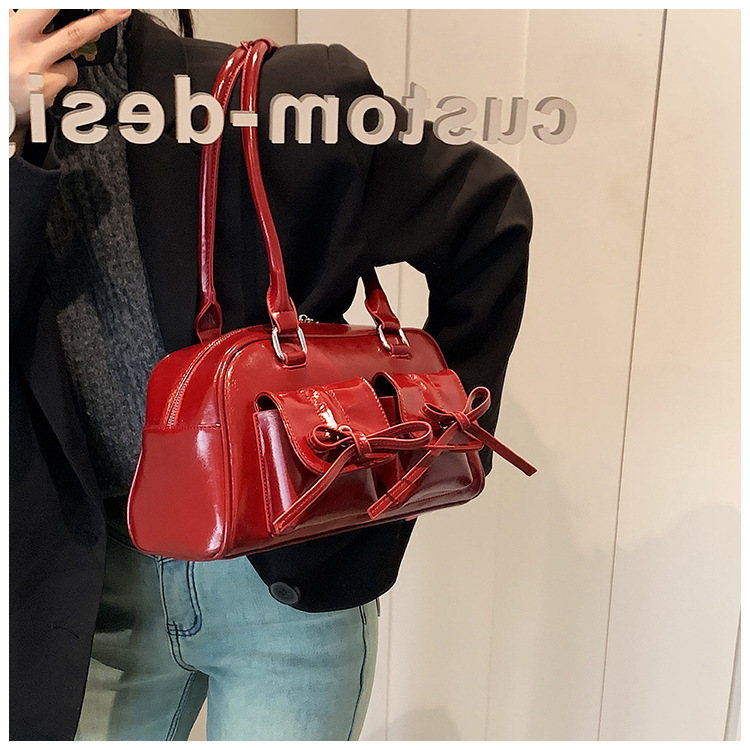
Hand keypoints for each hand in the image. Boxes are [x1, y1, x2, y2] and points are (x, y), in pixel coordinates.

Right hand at [9, 9, 130, 148]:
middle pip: (74, 34)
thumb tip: (44, 11)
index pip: (45, 7)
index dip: (63, 1)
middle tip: (122, 9)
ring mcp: (37, 77)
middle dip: (103, 19)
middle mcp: (24, 52)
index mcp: (10, 30)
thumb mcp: (3, 32)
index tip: (96, 1)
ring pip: (71, 65)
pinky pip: (62, 84)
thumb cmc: (0, 63)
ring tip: (37, 68)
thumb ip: (19, 19)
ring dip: (63, 63)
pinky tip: (36, 84)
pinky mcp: (45, 97)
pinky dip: (55, 81)